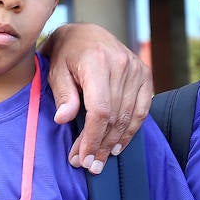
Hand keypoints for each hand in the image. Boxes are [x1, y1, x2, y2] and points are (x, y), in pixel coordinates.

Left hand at [42, 23, 151, 172]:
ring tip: (101, 160)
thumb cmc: (65, 54)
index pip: (100, 109)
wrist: (85, 33)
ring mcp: (136, 69)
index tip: (82, 158)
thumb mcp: (55, 71)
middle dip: (100, 145)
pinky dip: (131, 130)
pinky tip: (118, 145)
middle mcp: (121, 65)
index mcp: (97, 62)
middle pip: (115, 117)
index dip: (92, 138)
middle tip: (88, 165)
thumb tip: (63, 119)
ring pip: (129, 116)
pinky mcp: (144, 74)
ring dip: (114, 142)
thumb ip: (63, 95)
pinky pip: (142, 109)